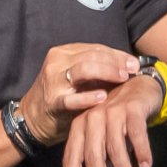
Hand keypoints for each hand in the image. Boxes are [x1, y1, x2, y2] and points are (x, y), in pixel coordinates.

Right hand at [17, 43, 140, 145]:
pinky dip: (87, 97)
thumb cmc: (61, 95)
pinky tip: (102, 97)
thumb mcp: (76, 76)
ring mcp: (53, 81)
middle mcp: (57, 62)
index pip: (95, 48)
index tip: (134, 63)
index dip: (117, 54)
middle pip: (92, 56)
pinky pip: (71, 98)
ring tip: (122, 78)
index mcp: (64, 52)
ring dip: (106, 72)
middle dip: (115, 62)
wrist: (31, 118)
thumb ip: (97, 68)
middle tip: (132, 70)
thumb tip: (129, 65)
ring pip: (83, 69)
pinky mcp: (52, 102)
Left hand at [62, 74, 163, 166]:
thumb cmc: (118, 120)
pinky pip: (136, 133)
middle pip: (93, 154)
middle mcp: (93, 117)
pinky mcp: (133, 108)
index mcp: (80, 126)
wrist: (140, 87)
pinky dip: (141, 151)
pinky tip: (145, 166)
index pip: (72, 155)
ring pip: (115, 146)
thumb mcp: (104, 142)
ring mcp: (112, 112)